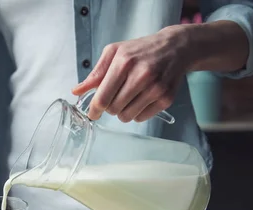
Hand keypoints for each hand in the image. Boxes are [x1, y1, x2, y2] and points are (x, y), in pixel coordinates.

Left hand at [72, 26, 189, 122]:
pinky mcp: (166, 98)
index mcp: (124, 62)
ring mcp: (156, 88)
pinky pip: (141, 118)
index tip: (93, 113)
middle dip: (110, 107)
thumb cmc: (141, 50)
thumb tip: (76, 91)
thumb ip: (95, 74)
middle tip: (115, 97)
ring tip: (128, 97)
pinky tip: (141, 99)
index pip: (103, 97)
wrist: (175, 48)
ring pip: (127, 117)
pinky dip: (137, 113)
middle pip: (114, 109)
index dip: (94, 109)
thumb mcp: (115, 53)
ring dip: (123, 111)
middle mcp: (141, 76)